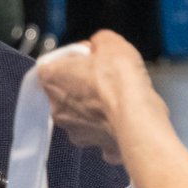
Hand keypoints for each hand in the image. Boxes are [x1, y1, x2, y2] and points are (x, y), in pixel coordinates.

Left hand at [37, 31, 165, 163]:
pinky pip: (100, 134)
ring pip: (81, 115)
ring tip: (116, 98)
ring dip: (95, 108)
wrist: (137, 114)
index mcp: (52, 79)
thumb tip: (99, 46)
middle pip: (65, 92)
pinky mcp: (94, 145)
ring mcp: (74, 130)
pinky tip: (122, 117)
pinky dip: (109, 127)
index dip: (71, 59)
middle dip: (83, 85)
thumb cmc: (118, 79)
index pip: (50, 65)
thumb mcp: (110, 42)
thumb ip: (98, 42)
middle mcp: (57, 108)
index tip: (88, 57)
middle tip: (105, 76)